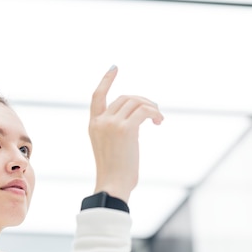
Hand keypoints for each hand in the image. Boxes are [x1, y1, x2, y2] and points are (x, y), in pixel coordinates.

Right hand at [89, 66, 163, 202]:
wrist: (112, 184)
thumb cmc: (114, 171)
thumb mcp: (110, 145)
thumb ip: (117, 128)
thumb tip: (139, 116)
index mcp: (93, 125)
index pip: (97, 96)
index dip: (106, 80)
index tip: (114, 67)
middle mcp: (100, 121)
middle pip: (125, 98)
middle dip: (143, 101)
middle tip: (155, 113)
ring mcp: (112, 124)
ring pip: (136, 102)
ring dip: (152, 108)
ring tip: (158, 120)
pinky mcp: (125, 129)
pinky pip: (145, 111)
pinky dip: (155, 114)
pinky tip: (159, 123)